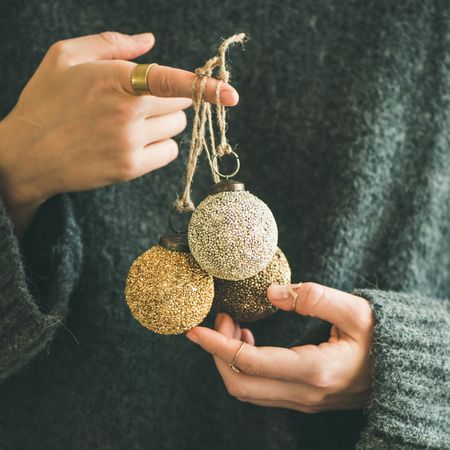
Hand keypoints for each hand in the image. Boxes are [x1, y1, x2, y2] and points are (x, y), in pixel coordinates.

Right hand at [0, 31, 238, 234]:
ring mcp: (130, 144)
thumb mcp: (65, 57)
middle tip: (146, 99)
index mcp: (115, 80)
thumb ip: (111, 43)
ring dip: (166, 121)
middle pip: (181, 105)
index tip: (232, 94)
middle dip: (172, 98)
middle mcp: (127, 113)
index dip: (205, 86)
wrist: (28, 155)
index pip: (171, 80)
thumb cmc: (45, 102)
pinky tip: (138, 141)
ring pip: (177, 129)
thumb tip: (149, 41)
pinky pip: (169, 153)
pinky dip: (162, 145)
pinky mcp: (130, 168)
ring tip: (134, 121)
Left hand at [186, 282, 373, 412]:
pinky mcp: (301, 399)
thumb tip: (271, 294)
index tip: (194, 330)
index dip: (217, 345)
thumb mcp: (355, 309)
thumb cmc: (380, 338)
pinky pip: (260, 390)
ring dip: (229, 359)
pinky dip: (244, 366)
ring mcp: (301, 401)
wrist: (400, 371)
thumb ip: (313, 297)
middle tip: (222, 318)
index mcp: (314, 369)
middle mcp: (303, 392)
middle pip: (239, 384)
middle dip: (218, 352)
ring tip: (233, 324)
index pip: (249, 363)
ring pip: (247, 390)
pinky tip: (248, 340)